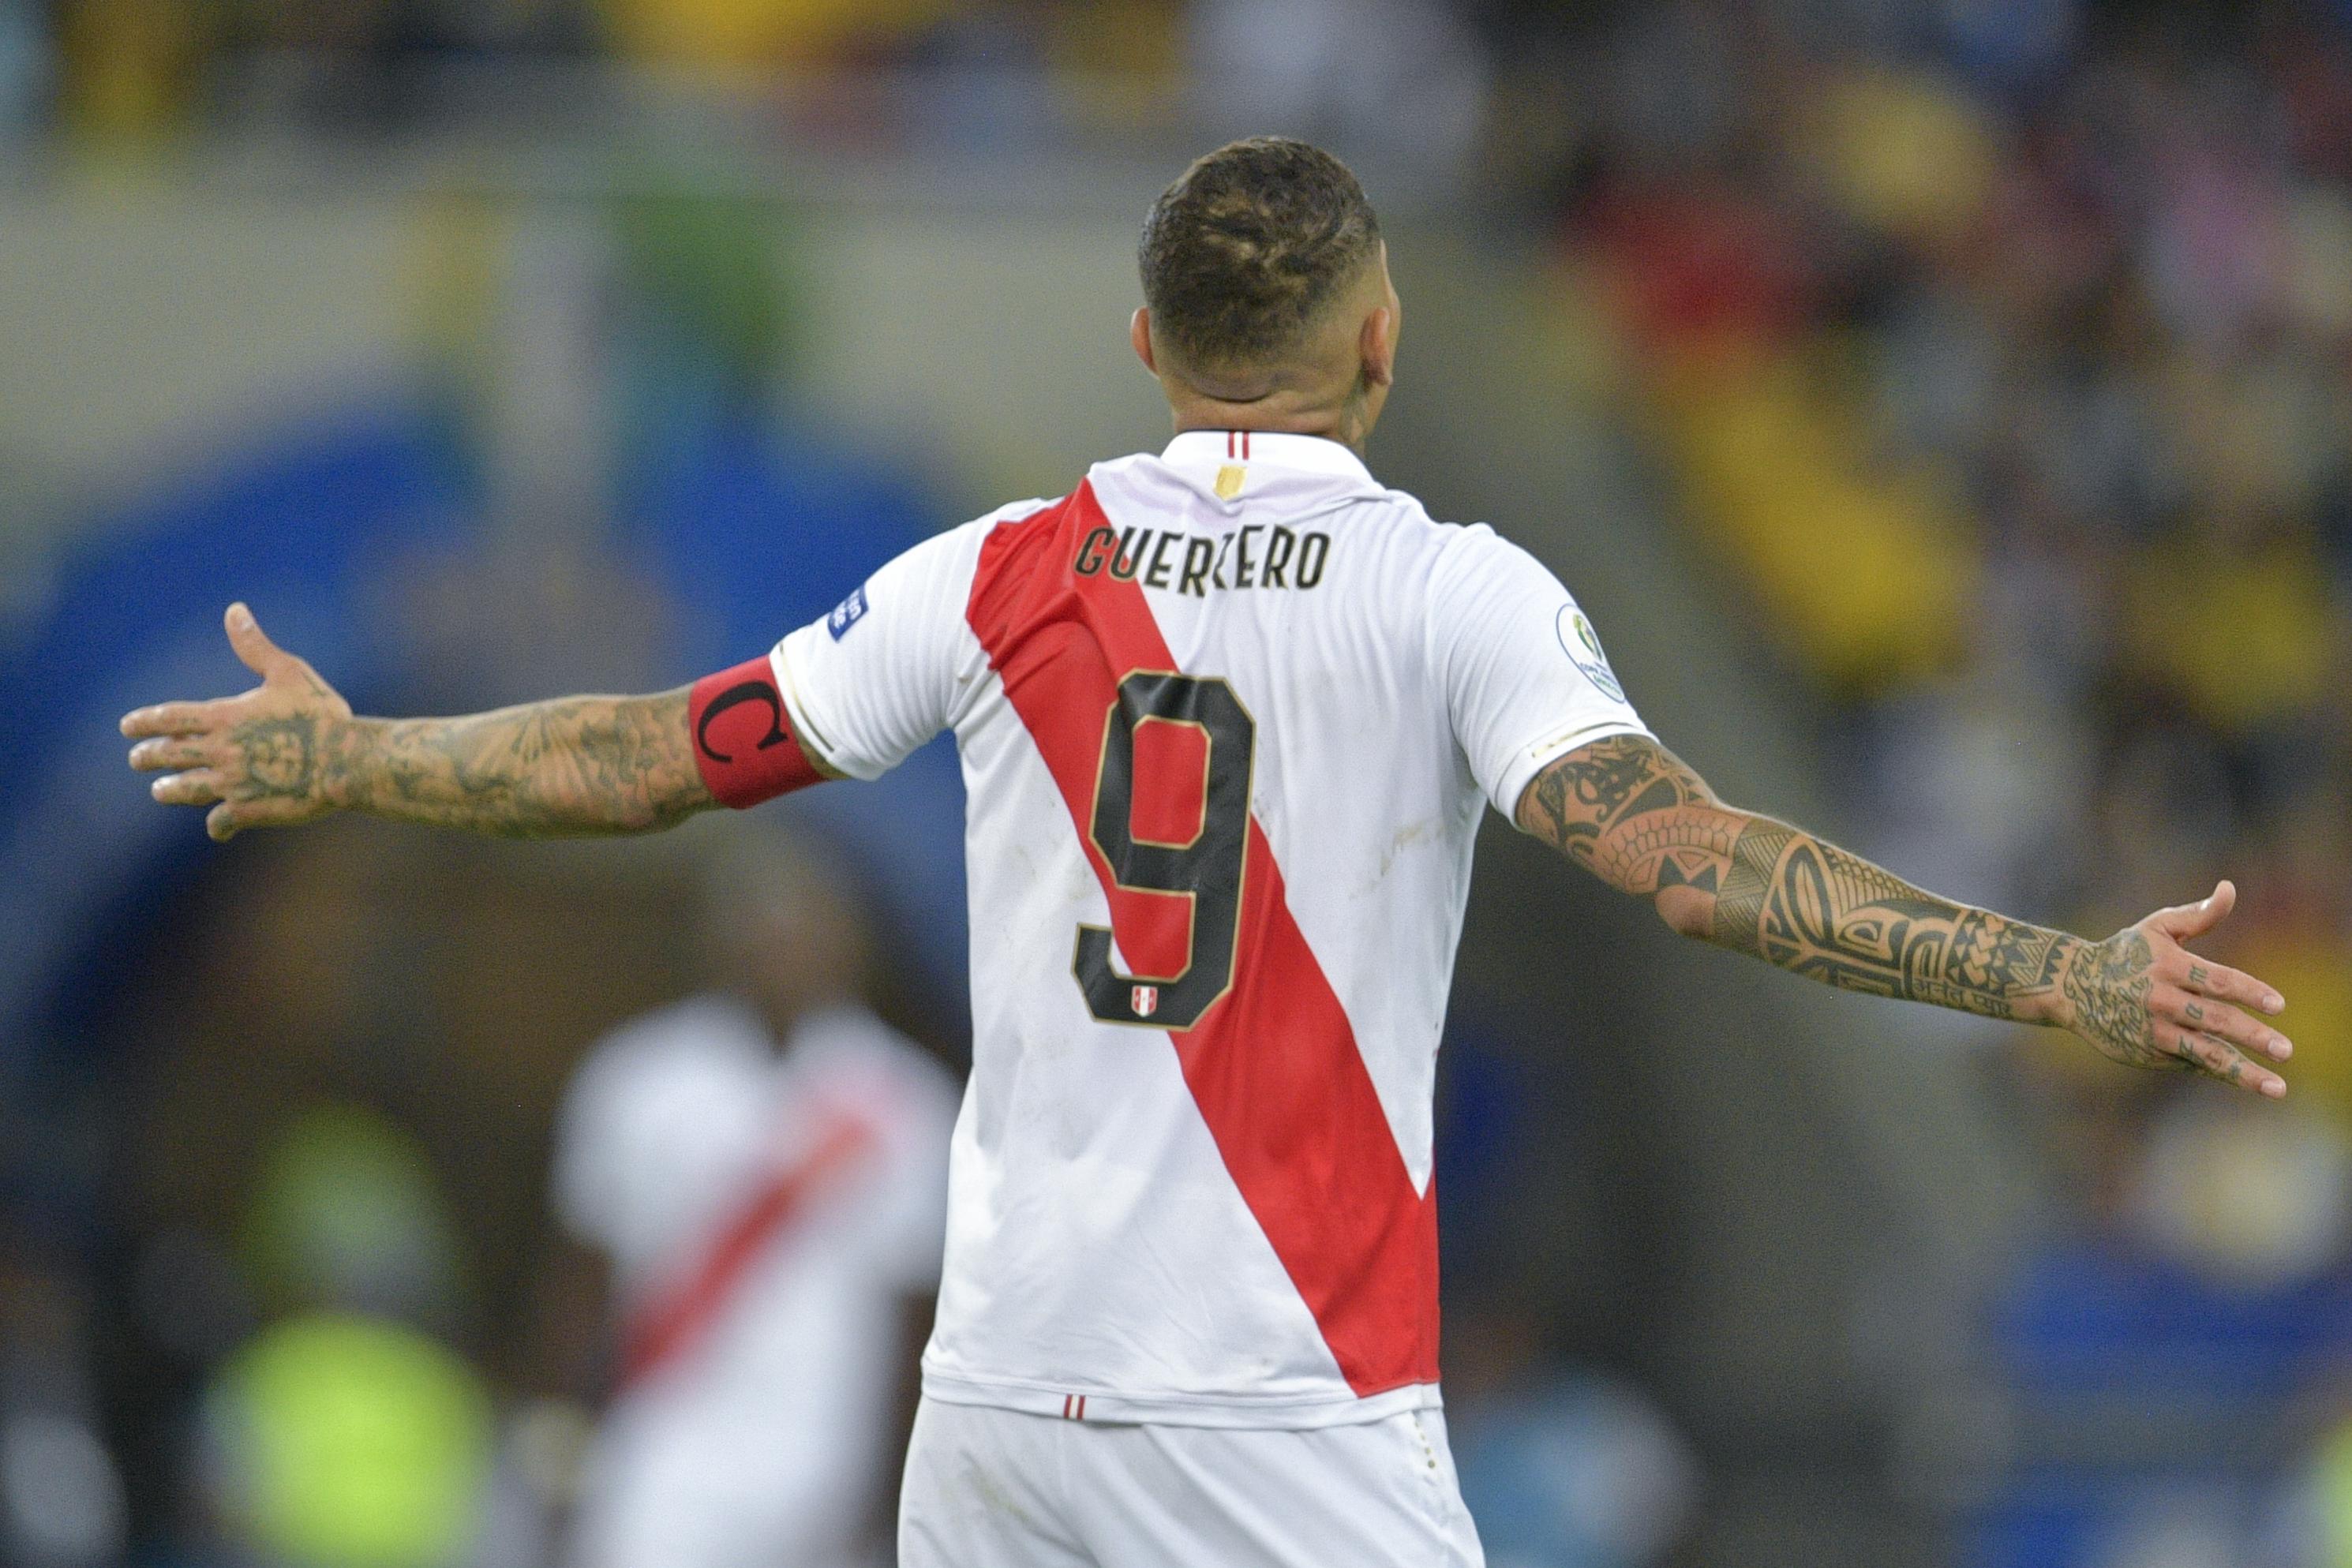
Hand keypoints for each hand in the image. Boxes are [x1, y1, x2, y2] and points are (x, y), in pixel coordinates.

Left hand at [121, 603, 354, 841]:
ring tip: (161, 791)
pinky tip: (217, 827)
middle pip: (168, 755)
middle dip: (148, 756)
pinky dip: (217, 825)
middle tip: (137, 758)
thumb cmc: (322, 715)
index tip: (128, 726)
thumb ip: (255, 646)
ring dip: (170, 790)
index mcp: (225, 717)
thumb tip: (234, 611)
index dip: (145, 722)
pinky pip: (221, 821)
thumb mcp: (289, 672)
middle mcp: (220, 751)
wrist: (347, 762)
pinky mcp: (248, 810)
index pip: (170, 718)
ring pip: (185, 790)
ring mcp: (231, 783)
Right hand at [2057, 881, 2290, 1098]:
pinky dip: (2220, 1071)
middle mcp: (2161, 1000)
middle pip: (2215, 1020)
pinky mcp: (2147, 1053)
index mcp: (2167, 967)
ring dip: (2244, 1072)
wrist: (2070, 987)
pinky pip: (2191, 1063)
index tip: (2279, 1005)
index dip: (2250, 992)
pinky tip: (2250, 1080)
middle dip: (2253, 1036)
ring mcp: (2154, 1030)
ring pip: (2206, 1053)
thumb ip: (2198, 915)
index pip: (2217, 981)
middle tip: (2285, 1049)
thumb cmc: (2124, 953)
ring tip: (2278, 1088)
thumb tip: (2229, 888)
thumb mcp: (2156, 928)